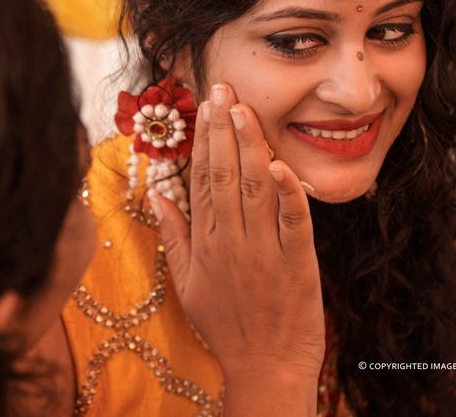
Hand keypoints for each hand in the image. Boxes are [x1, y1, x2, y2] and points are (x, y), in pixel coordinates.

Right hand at [152, 83, 324, 414]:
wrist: (266, 367)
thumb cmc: (226, 326)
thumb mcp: (187, 284)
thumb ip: (174, 237)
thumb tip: (157, 198)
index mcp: (205, 243)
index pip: (201, 180)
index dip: (203, 140)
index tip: (206, 105)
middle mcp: (231, 240)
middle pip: (224, 175)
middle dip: (223, 129)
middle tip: (224, 88)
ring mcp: (265, 250)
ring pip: (254, 189)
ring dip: (249, 146)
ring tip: (244, 109)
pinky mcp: (298, 262)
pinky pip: (294, 221)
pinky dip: (289, 192)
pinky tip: (279, 163)